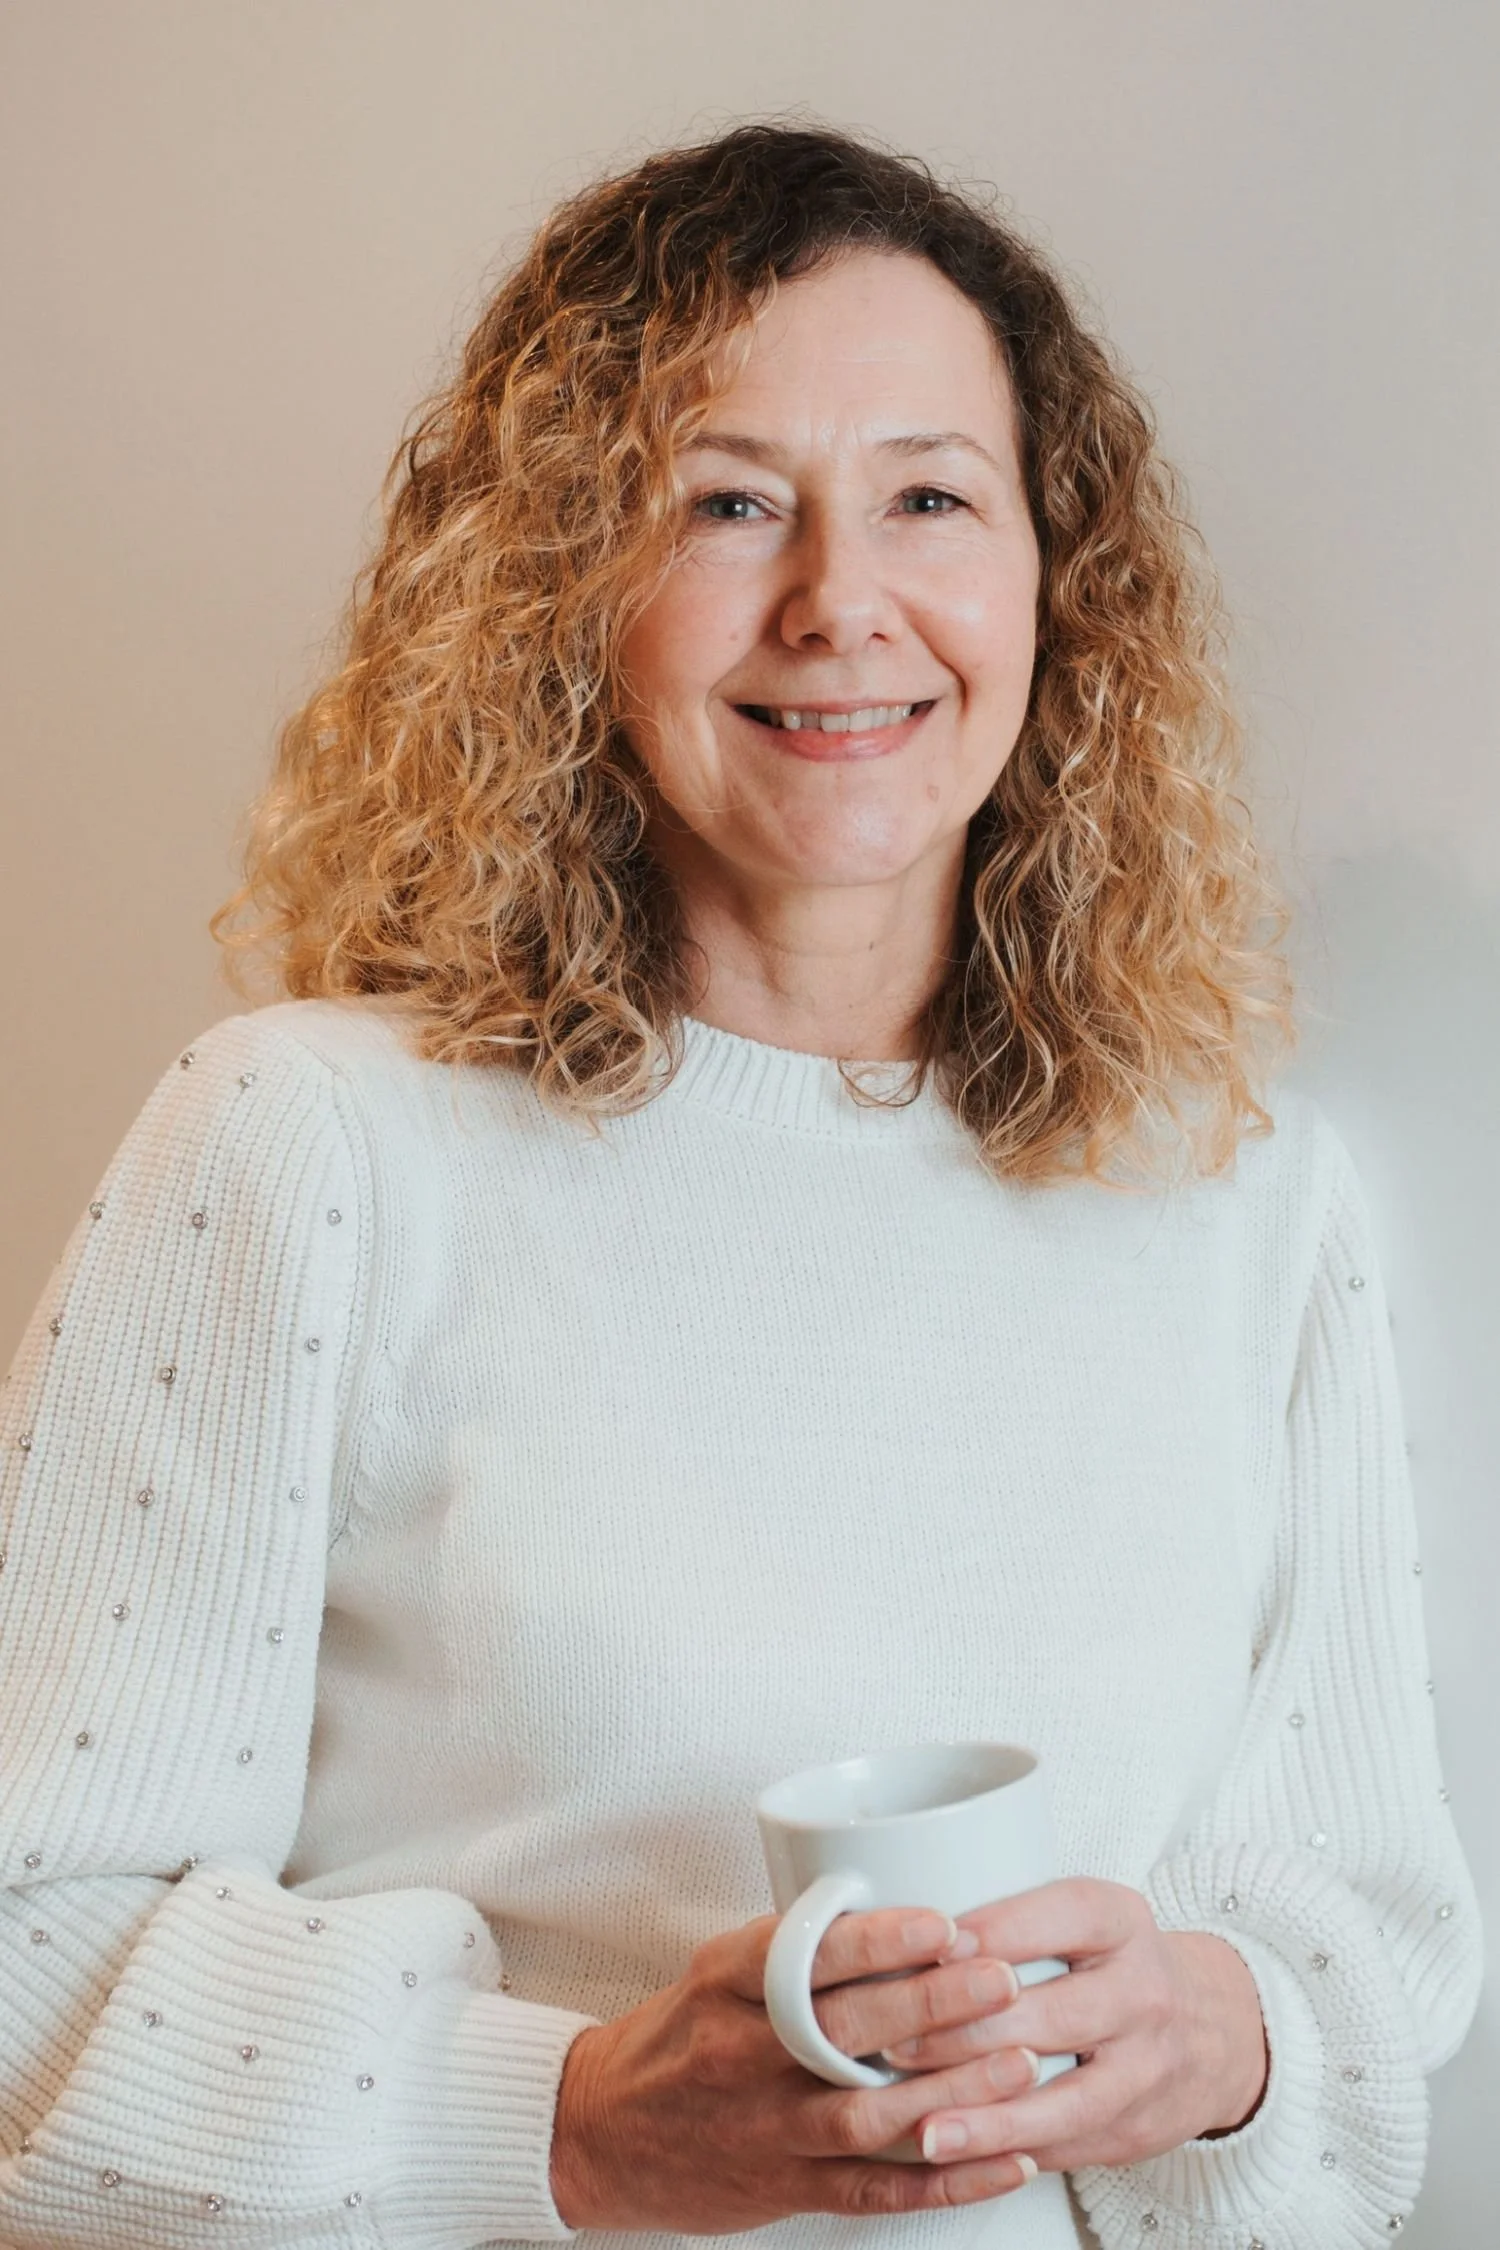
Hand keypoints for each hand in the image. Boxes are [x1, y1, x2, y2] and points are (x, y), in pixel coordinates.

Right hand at [550, 1907, 1045, 2230]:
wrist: (600, 2132)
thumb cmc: (679, 2037)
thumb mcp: (716, 1972)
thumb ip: (793, 1947)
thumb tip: (894, 1903)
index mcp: (725, 1985)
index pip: (804, 1954)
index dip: (878, 1941)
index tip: (943, 1922)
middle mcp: (743, 2054)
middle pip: (845, 2031)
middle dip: (933, 2006)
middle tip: (1002, 1980)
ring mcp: (765, 2128)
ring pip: (867, 2115)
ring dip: (951, 2092)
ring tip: (1020, 2064)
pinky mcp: (784, 2189)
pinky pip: (875, 2191)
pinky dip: (945, 2182)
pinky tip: (1005, 2161)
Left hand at [877, 1879, 1268, 2174]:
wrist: (1212, 2028)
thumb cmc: (1116, 1963)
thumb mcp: (1084, 1914)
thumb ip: (1013, 1918)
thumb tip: (908, 1940)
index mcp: (1120, 1921)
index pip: (1054, 1919)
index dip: (986, 1936)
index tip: (923, 1951)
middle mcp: (1142, 1992)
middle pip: (1050, 2016)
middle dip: (965, 2034)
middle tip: (895, 2044)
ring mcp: (1146, 2068)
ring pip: (1062, 2101)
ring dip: (987, 2119)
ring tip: (925, 2128)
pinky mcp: (1136, 2129)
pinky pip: (1066, 2149)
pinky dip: (1008, 2157)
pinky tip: (961, 2159)